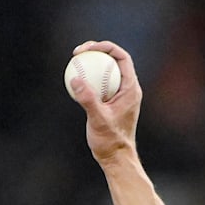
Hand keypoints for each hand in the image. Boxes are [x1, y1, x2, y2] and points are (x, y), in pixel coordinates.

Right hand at [67, 41, 141, 164]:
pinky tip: (73, 80)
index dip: (106, 47)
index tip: (87, 49)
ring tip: (74, 61)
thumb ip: (88, 99)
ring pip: (107, 71)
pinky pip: (100, 83)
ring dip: (92, 63)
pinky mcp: (112, 102)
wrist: (116, 157)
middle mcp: (128, 88)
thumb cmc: (110, 141)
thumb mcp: (98, 120)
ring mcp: (120, 95)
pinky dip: (89, 79)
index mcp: (131, 88)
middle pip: (114, 60)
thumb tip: (75, 79)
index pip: (122, 58)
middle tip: (77, 52)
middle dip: (97, 50)